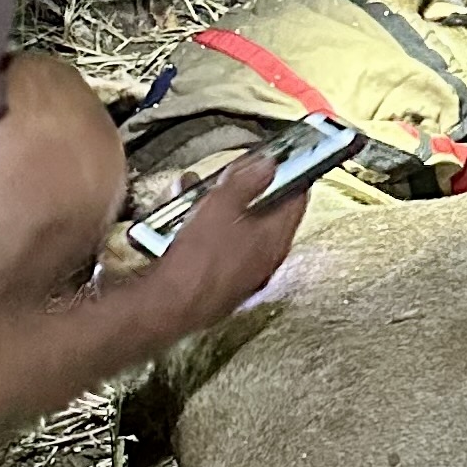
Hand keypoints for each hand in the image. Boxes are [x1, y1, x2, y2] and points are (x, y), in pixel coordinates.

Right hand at [143, 156, 311, 333]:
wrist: (169, 304)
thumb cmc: (199, 257)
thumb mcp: (223, 204)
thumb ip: (247, 180)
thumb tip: (268, 165)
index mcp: (276, 239)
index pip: (297, 200)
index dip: (291, 176)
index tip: (281, 162)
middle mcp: (266, 260)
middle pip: (266, 215)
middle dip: (246, 191)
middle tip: (230, 176)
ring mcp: (245, 274)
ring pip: (238, 230)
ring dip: (220, 209)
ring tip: (194, 193)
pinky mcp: (222, 284)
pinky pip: (221, 248)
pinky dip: (207, 230)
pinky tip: (183, 221)